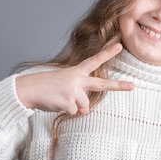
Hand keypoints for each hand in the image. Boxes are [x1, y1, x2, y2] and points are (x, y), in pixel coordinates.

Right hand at [16, 43, 133, 114]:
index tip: (119, 46)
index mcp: (75, 71)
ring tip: (60, 99)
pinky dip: (66, 111)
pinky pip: (75, 113)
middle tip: (132, 86)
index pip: (94, 61)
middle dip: (118, 86)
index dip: (107, 53)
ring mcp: (74, 92)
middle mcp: (77, 80)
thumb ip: (78, 93)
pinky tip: (57, 104)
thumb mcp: (64, 83)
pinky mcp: (69, 103)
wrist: (27, 90)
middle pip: (102, 85)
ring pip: (84, 107)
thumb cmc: (45, 86)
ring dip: (74, 107)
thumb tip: (85, 111)